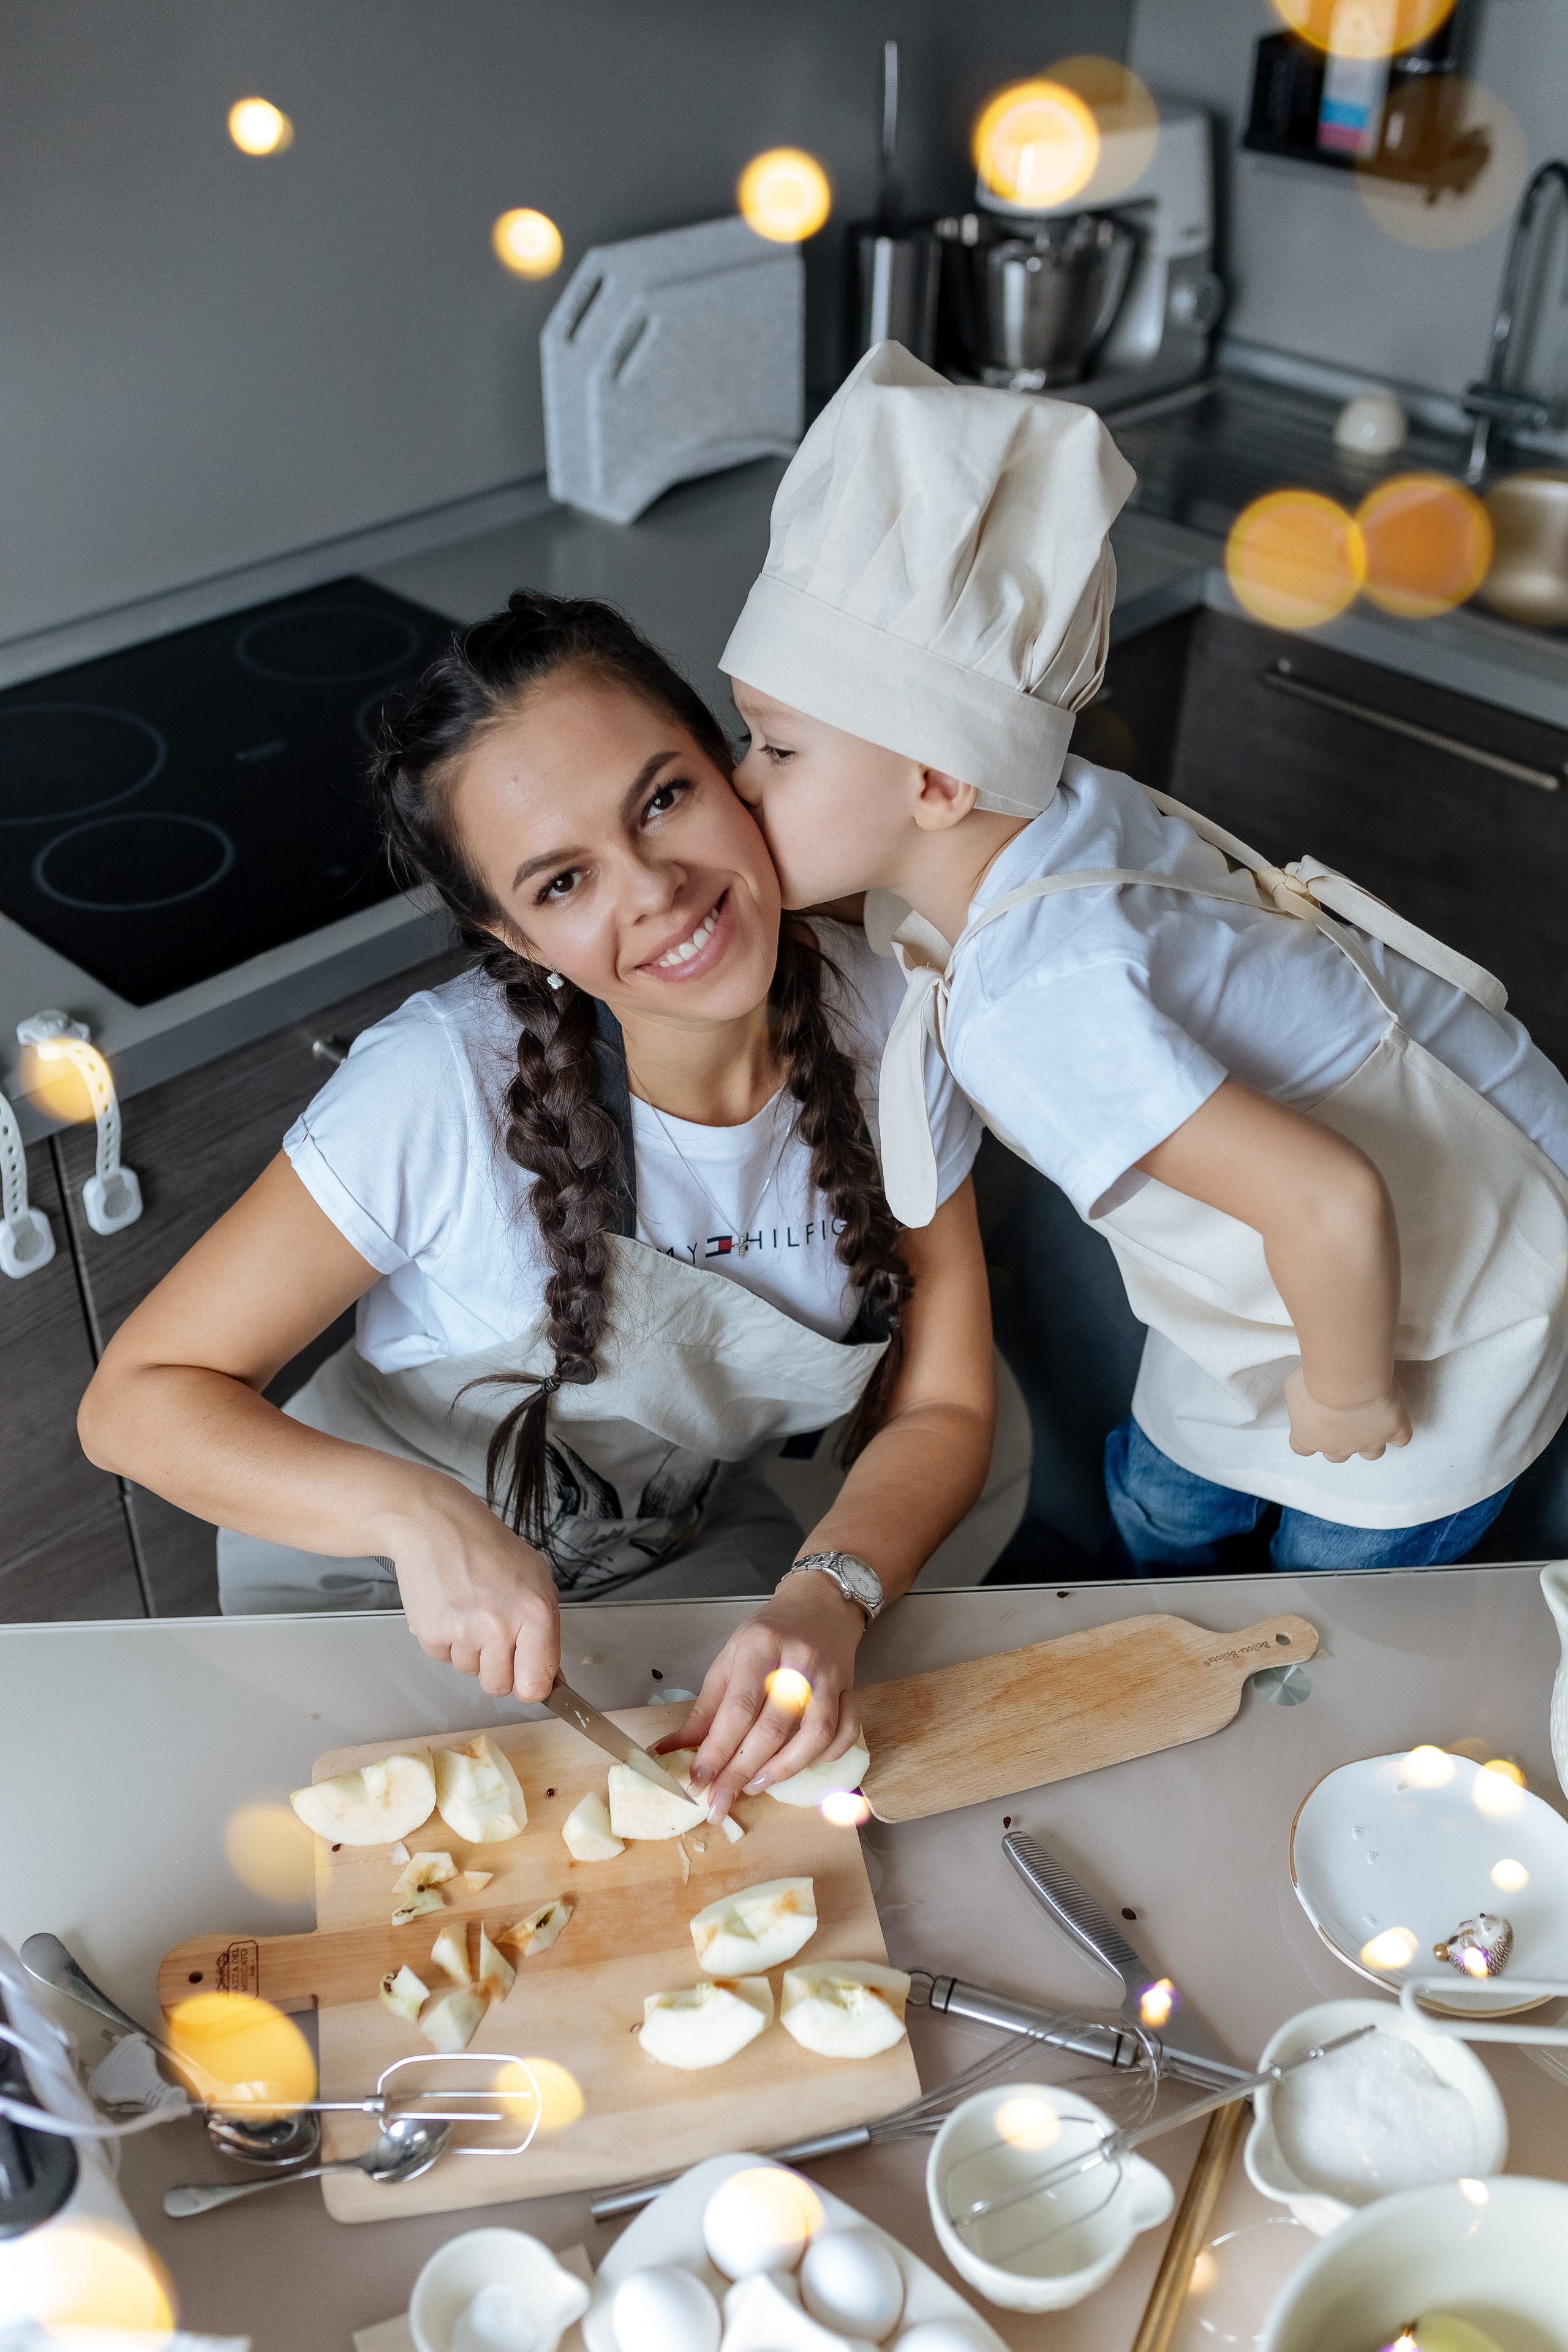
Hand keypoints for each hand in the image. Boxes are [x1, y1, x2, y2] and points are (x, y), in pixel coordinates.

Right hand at [367, 1476, 559, 1700]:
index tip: (526, 1677)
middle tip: (493, 1634)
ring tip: (469, 1609)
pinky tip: (449, 1607)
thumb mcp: (536, 1579)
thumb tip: (552, 1680)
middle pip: (498, 1687)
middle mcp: (499, 1626)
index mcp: (535, 1613)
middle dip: (496, 1668)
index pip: (535, 1686)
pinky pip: (441, 1657)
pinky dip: (444, 1639)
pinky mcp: (430, 1632)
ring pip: (468, 1671)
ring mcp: (462, 1631)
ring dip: (469, 1650)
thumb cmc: (489, 1547)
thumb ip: (546, 1630)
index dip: (530, 1686)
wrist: (436, 1524)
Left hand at [654, 1572, 864, 1817]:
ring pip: (815, 1734)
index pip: (738, 1707)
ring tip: (755, 1786)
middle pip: (773, 1727)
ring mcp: (829, 1675)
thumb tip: (674, 1750)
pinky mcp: (851, 1687)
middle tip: (719, 1803)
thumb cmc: (769, 1632)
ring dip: (783, 1769)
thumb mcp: (730, 1658)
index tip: (699, 1780)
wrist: (821, 1602)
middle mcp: (798, 1660)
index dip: (717, 1749)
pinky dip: (828, 1755)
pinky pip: (847, 1730)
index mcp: (760, 1645)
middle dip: (742, 1771)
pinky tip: (802, 1766)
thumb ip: (707, 1707)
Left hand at [1285, 1369, 1411, 1462]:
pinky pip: (1402, 1440)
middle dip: (1340, 1441)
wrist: (1347, 1379)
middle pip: (1337, 1457)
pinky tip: (1395, 1417)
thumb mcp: (1293, 1386)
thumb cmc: (1313, 1380)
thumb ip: (1299, 1399)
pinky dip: (1399, 1431)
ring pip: (1371, 1453)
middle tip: (1344, 1417)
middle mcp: (1338, 1447)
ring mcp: (1369, 1442)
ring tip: (1372, 1420)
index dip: (1309, 1438)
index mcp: (1309, 1437)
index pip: (1302, 1449)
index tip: (1313, 1422)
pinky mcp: (1394, 1431)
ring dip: (1371, 1440)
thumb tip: (1305, 1397)